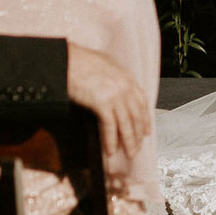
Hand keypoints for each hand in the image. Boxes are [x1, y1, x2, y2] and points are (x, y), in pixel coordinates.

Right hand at [65, 43, 148, 169]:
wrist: (68, 60)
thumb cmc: (81, 62)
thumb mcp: (105, 67)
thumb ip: (113, 79)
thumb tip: (112, 89)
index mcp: (127, 78)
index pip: (142, 101)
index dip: (145, 117)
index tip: (147, 130)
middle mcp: (126, 87)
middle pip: (136, 115)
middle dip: (138, 133)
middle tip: (138, 147)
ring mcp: (116, 95)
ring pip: (127, 123)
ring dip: (129, 141)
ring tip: (130, 154)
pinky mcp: (103, 103)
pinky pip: (110, 126)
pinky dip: (111, 140)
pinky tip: (110, 150)